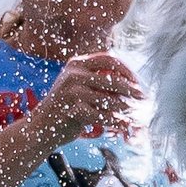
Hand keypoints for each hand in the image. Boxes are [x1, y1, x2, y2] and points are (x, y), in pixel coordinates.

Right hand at [27, 53, 144, 146]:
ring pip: (110, 100)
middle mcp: (73, 74)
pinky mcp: (72, 111)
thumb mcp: (78, 85)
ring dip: (126, 108)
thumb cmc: (65, 107)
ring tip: (136, 114)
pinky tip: (123, 125)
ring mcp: (72, 92)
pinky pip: (103, 116)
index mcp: (76, 64)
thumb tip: (131, 81)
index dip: (126, 70)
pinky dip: (115, 121)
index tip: (137, 82)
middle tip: (143, 98)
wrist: (41, 127)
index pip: (109, 59)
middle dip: (131, 90)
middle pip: (113, 80)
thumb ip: (98, 78)